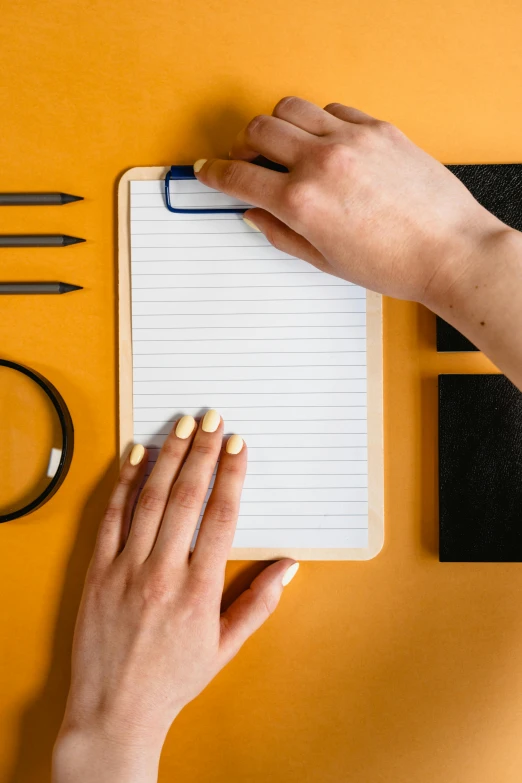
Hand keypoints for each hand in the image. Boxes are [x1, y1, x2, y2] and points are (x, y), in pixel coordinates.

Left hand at [53, 412, 296, 782]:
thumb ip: (259, 602)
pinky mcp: (98, 571)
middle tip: (212, 417)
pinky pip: (112, 517)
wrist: (115, 709)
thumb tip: (290, 566)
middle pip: (186, 496)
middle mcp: (164, 571)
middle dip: (203, 451)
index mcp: (200, 589)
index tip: (238, 446)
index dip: (231, 475)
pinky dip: (125, 483)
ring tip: (181, 425)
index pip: (221, 516)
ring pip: (150, 499)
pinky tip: (137, 456)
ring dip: (168, 456)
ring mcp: (127, 568)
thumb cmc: (174, 679)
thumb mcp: (225, 646)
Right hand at [193, 96, 507, 306]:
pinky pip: (332, 108)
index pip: (238, 176)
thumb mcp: (324, 261)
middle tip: (247, 161)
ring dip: (276, 125)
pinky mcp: (378, 129)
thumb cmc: (392, 265)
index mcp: (302, 202)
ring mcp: (351, 139)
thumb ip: (280, 233)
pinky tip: (325, 144)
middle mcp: (321, 162)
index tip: (205, 170)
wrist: (449, 251)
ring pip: (290, 108)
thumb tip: (253, 213)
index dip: (213, 173)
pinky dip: (318, 121)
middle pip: (257, 130)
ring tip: (285, 148)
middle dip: (242, 145)